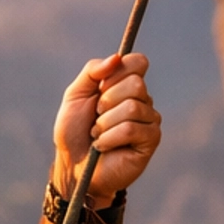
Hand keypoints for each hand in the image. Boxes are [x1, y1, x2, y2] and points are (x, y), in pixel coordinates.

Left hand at [51, 52, 160, 207]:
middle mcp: (142, 100)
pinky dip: (109, 138)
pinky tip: (103, 146)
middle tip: (96, 115)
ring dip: (105, 123)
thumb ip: (92, 71)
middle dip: (107, 100)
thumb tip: (116, 58)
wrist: (72, 165)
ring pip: (132, 108)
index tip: (100, 87)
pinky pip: (132, 129)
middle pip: (136, 84)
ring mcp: (149, 120)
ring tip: (97, 133)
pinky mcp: (151, 140)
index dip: (118, 72)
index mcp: (125, 84)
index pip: (138, 62)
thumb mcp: (75, 94)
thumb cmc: (73, 131)